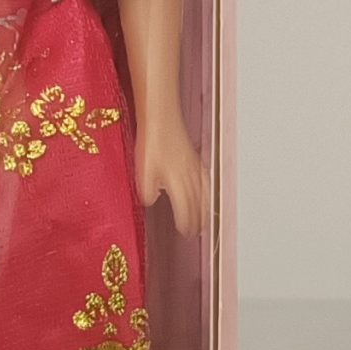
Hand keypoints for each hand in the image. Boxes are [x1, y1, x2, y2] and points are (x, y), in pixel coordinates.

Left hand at [135, 114, 207, 237]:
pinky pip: (205, 181)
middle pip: (198, 204)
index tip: (185, 233)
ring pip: (204, 193)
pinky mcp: (194, 158)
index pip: (185, 209)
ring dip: (204, 209)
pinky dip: (207, 193)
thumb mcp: (142, 170)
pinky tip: (206, 193)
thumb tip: (150, 202)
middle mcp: (190, 177)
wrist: (161, 116)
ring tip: (204, 220)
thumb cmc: (151, 141)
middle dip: (198, 220)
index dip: (186, 222)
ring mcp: (195, 167)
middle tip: (195, 233)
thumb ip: (146, 190)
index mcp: (178, 182)